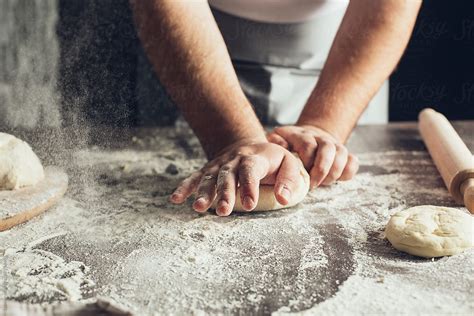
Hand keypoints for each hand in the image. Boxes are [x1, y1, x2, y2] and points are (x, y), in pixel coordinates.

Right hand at [170, 140, 302, 215]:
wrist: (249, 146)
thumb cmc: (273, 161)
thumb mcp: (289, 164)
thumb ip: (289, 181)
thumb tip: (283, 198)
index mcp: (256, 157)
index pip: (251, 169)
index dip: (249, 186)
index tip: (250, 204)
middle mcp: (235, 159)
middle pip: (228, 175)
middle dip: (225, 193)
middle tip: (224, 211)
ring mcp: (219, 165)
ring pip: (210, 177)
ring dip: (204, 193)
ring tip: (199, 208)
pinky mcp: (209, 170)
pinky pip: (195, 178)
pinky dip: (185, 187)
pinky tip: (176, 199)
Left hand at [267, 125, 358, 187]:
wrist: (309, 136)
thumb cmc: (288, 144)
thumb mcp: (277, 139)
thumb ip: (276, 141)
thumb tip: (282, 147)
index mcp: (302, 135)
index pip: (309, 145)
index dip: (307, 162)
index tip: (302, 176)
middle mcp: (320, 137)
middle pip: (328, 148)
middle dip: (322, 169)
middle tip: (313, 184)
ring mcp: (334, 144)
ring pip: (342, 153)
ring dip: (334, 172)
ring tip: (324, 183)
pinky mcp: (344, 154)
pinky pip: (353, 161)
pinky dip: (348, 171)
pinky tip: (337, 179)